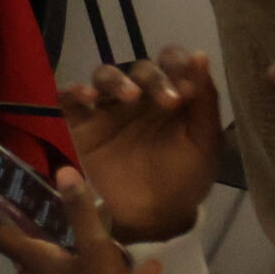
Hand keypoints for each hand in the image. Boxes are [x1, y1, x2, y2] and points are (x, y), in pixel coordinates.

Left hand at [0, 169, 172, 273]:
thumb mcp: (96, 253)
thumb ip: (81, 213)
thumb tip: (64, 172)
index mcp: (33, 262)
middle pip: (29, 247)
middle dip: (36, 224)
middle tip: (48, 200)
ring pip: (62, 266)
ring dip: (77, 249)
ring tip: (102, 232)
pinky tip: (147, 270)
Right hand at [60, 47, 220, 244]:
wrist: (152, 217)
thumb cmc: (184, 179)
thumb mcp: (204, 145)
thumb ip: (205, 103)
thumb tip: (201, 56)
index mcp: (171, 96)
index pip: (171, 62)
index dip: (177, 65)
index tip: (187, 87)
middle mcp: (139, 96)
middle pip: (139, 67)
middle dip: (153, 78)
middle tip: (167, 102)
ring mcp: (107, 108)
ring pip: (104, 74)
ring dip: (116, 79)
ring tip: (129, 98)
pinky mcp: (80, 123)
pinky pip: (69, 97)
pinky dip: (74, 90)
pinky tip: (87, 97)